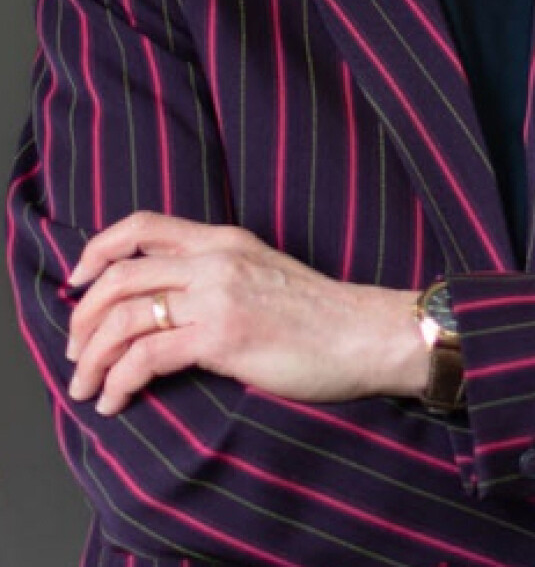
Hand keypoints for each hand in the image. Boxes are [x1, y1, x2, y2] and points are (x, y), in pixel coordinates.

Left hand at [65, 212, 426, 415]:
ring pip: (125, 317)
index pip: (141, 226)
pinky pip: (147, 357)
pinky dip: (120, 381)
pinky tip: (117, 401)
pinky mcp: (222, 337)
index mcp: (222, 239)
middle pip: (119, 276)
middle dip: (84, 319)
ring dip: (93, 357)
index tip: (79, 281)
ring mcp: (217, 297)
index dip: (98, 250)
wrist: (363, 333)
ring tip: (88, 387)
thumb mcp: (261, 273)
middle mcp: (214, 260)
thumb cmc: (318, 314)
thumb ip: (217, 274)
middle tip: (77, 353)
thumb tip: (169, 301)